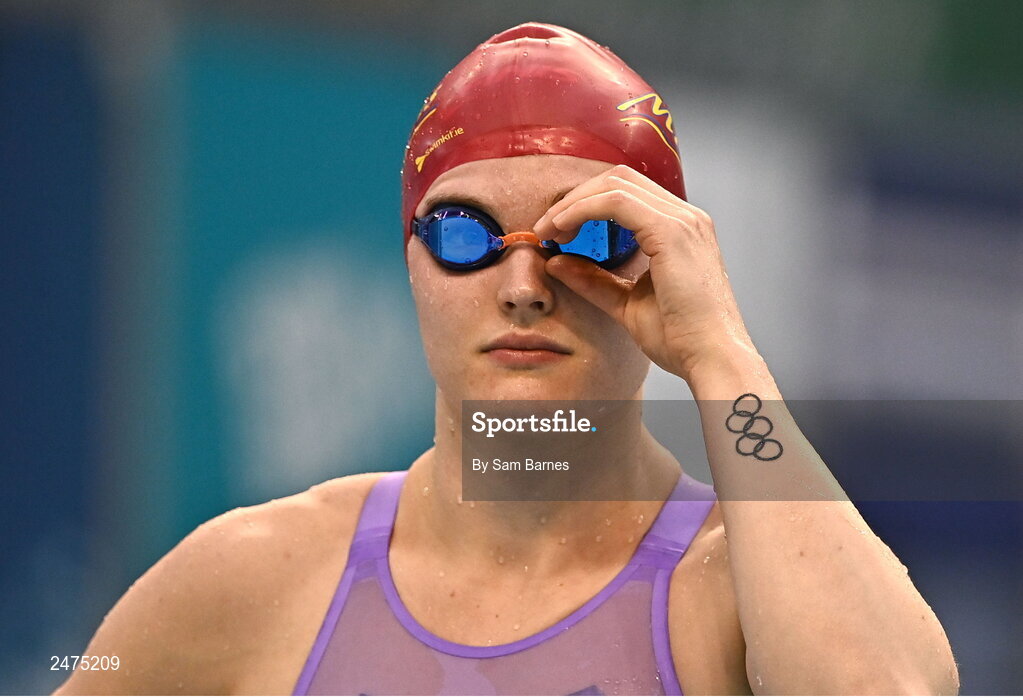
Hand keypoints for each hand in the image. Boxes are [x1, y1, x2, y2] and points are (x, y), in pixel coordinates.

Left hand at [533, 164, 755, 381]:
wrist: (711, 357)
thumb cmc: (680, 337)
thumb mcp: (626, 303)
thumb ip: (594, 281)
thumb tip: (557, 262)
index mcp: (680, 230)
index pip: (626, 194)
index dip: (585, 204)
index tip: (556, 233)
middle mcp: (686, 217)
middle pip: (619, 180)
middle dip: (576, 198)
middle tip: (545, 228)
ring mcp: (682, 220)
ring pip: (615, 184)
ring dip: (574, 203)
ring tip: (548, 230)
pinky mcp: (672, 231)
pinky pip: (616, 202)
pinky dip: (583, 209)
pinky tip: (562, 229)